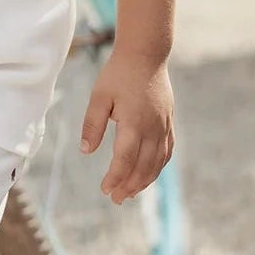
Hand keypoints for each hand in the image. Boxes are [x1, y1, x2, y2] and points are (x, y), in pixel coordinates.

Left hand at [79, 48, 174, 204]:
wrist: (146, 56)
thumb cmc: (118, 74)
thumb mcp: (99, 96)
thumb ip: (92, 124)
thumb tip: (86, 151)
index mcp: (133, 123)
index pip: (124, 159)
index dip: (115, 177)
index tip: (104, 189)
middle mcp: (152, 129)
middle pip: (143, 167)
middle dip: (129, 185)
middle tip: (115, 199)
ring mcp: (164, 127)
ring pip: (157, 163)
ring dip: (144, 181)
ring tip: (129, 192)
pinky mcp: (169, 123)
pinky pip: (166, 152)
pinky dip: (157, 168)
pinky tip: (148, 174)